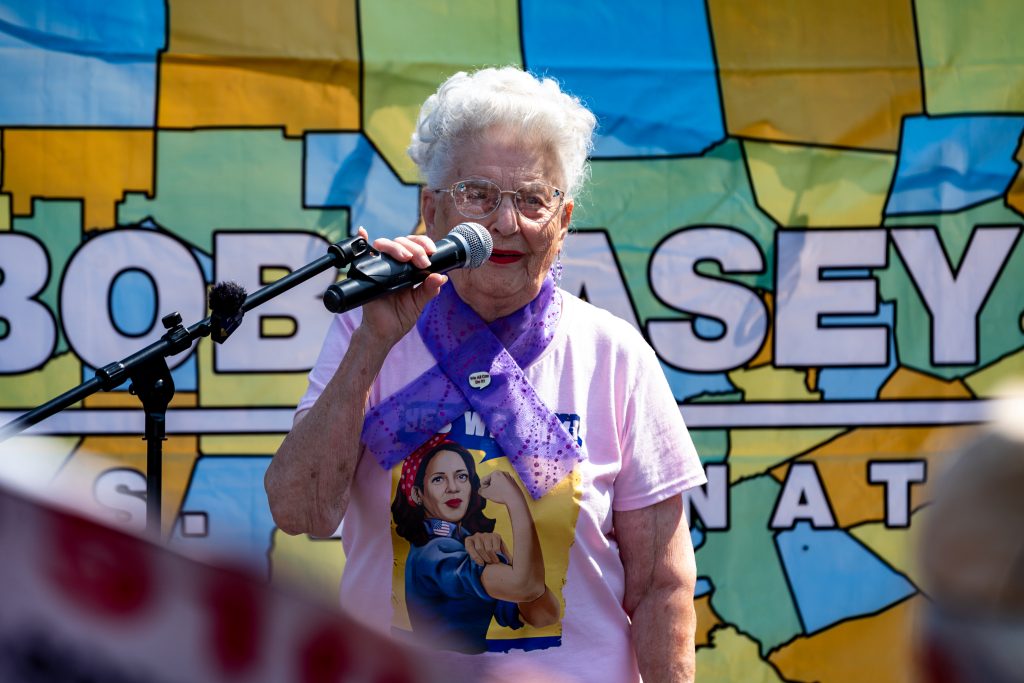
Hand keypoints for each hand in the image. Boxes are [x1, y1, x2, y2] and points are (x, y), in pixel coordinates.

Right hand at [354, 227, 446, 345]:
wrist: (383, 333)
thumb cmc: (400, 317)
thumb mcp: (418, 303)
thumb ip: (429, 290)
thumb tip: (442, 277)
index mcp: (407, 269)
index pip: (415, 246)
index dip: (424, 244)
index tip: (432, 253)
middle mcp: (393, 264)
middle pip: (402, 242)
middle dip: (415, 248)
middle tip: (422, 262)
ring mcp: (379, 267)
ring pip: (385, 244)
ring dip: (397, 247)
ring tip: (407, 257)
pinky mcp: (366, 273)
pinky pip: (363, 254)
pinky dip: (362, 238)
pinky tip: (363, 231)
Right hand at [464, 532, 509, 565]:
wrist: (481, 544)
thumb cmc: (493, 549)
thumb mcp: (501, 550)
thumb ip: (506, 555)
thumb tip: (512, 563)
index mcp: (496, 536)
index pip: (496, 548)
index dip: (496, 557)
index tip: (497, 562)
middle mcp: (486, 534)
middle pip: (488, 549)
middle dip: (490, 558)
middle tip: (491, 564)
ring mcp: (477, 536)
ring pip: (479, 548)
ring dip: (483, 558)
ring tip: (485, 564)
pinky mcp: (469, 539)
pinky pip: (470, 548)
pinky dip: (475, 556)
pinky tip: (479, 563)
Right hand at [478, 471, 523, 505]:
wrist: (515, 498)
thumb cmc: (500, 494)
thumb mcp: (486, 493)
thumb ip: (480, 491)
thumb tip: (480, 490)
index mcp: (495, 473)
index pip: (483, 479)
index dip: (483, 487)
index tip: (487, 492)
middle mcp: (503, 472)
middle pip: (491, 480)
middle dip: (490, 487)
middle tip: (492, 494)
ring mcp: (510, 477)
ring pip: (499, 483)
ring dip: (497, 488)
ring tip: (499, 495)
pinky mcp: (514, 482)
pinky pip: (505, 485)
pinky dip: (503, 489)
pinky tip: (504, 494)